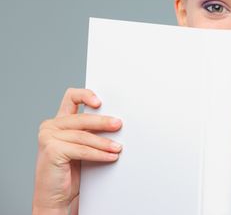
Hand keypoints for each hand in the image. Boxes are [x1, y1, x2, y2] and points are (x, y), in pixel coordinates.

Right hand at [32, 88, 122, 214]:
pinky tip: (111, 157)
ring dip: (104, 142)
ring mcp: (48, 137)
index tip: (100, 102)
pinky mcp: (52, 150)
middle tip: (119, 125)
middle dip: (103, 122)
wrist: (54, 197)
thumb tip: (115, 122)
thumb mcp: (81, 146)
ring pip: (84, 136)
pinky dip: (99, 154)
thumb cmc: (69, 172)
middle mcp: (50, 126)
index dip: (86, 95)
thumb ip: (89, 132)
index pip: (71, 97)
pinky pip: (82, 150)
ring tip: (119, 148)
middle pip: (81, 118)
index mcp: (58, 121)